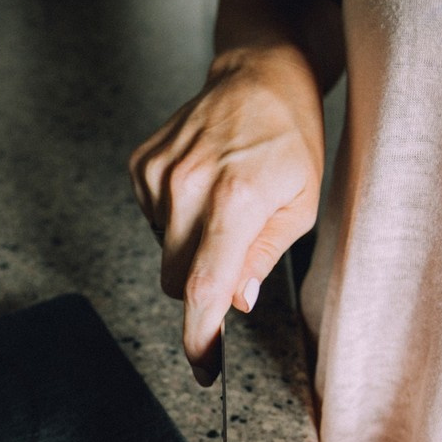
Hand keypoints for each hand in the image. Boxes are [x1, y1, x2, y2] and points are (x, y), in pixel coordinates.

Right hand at [128, 46, 324, 382]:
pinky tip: (203, 186)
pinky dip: (176, 218)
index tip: (203, 366)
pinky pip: (153, 221)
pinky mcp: (140, 165)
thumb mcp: (301, 204)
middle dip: (202, 286)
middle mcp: (189, 185)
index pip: (205, 285)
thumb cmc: (289, 138)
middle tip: (234, 258)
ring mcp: (158, 174)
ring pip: (164, 251)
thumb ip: (263, 257)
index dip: (200, 336)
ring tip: (224, 202)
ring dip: (192, 245)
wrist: (258, 75)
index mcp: (236, 198)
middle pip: (177, 278)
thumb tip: (236, 302)